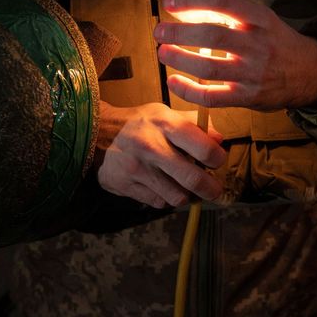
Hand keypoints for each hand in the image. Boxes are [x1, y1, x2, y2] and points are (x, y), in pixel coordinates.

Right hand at [95, 101, 225, 208]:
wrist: (96, 132)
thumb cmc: (140, 124)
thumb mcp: (165, 114)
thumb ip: (193, 125)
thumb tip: (220, 139)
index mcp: (164, 124)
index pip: (203, 147)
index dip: (217, 159)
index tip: (217, 162)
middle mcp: (150, 146)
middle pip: (193, 179)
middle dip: (211, 189)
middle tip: (214, 190)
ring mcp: (136, 168)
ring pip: (177, 196)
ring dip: (185, 195)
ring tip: (182, 186)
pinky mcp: (125, 185)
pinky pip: (158, 202)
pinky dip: (164, 198)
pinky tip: (160, 186)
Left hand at [154, 0, 316, 110]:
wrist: (309, 73)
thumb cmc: (275, 42)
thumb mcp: (261, 19)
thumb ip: (228, 14)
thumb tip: (186, 9)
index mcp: (260, 19)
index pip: (223, 3)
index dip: (193, 0)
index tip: (169, 3)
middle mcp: (257, 45)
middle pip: (212, 36)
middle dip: (180, 33)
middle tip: (159, 31)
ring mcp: (252, 73)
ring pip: (208, 67)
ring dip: (180, 59)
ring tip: (162, 52)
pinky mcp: (247, 97)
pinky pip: (212, 97)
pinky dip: (188, 91)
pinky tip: (173, 82)